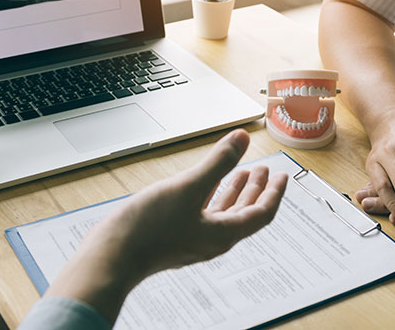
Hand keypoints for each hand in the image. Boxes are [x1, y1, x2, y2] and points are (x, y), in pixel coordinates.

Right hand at [46, 129, 287, 323]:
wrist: (112, 256)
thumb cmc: (149, 228)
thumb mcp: (189, 187)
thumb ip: (218, 162)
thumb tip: (243, 138)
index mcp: (223, 234)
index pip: (261, 213)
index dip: (274, 193)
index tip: (283, 176)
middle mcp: (212, 239)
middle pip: (245, 213)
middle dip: (256, 189)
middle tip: (265, 170)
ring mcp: (193, 237)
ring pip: (224, 212)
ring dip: (235, 191)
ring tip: (241, 172)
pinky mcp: (176, 234)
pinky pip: (204, 212)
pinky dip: (212, 195)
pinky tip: (206, 184)